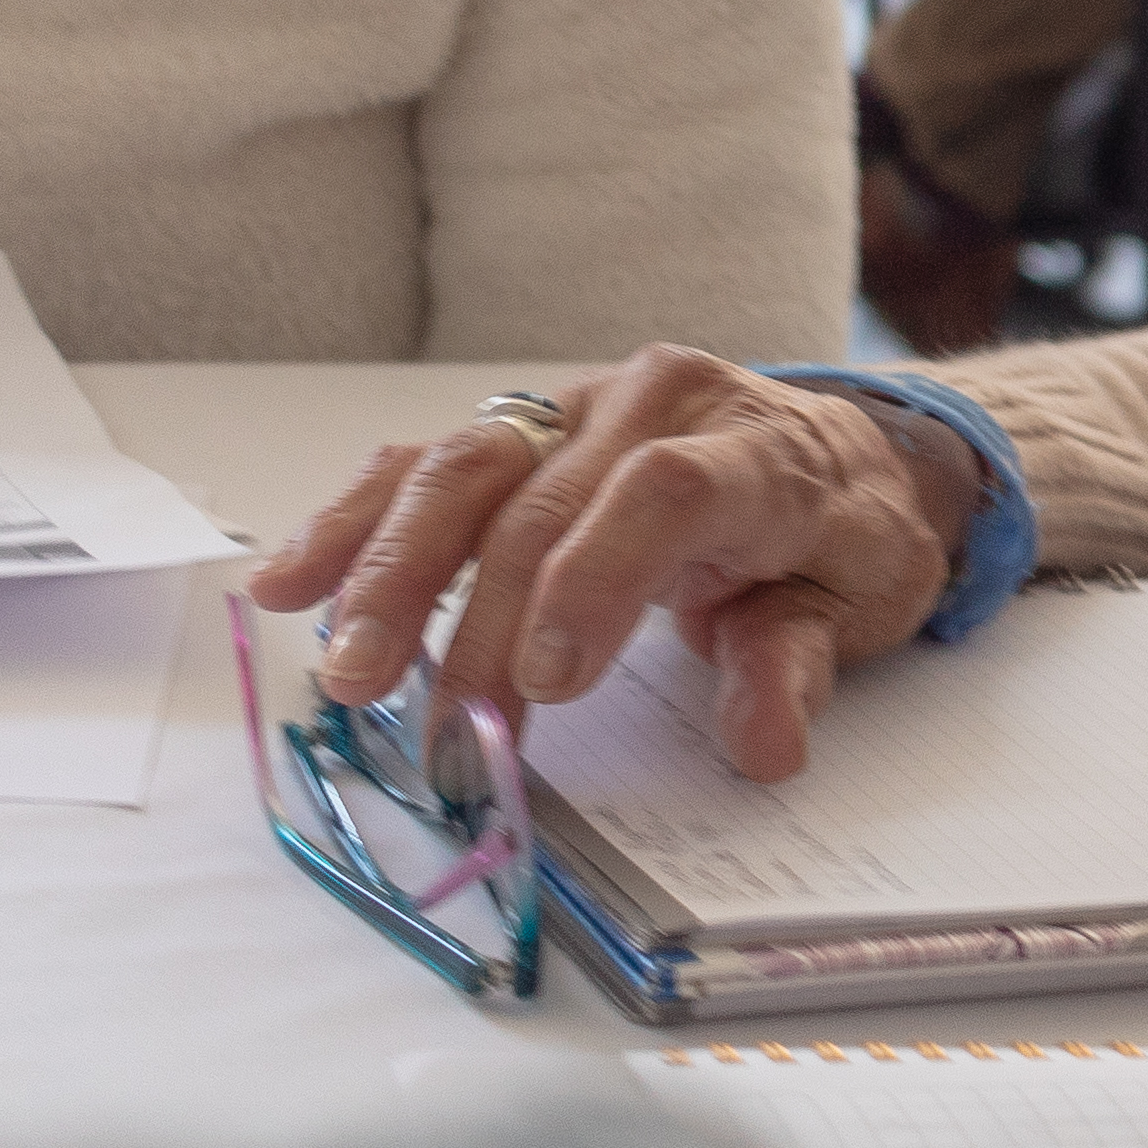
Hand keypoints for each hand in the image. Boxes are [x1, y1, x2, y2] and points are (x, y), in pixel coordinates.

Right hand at [240, 345, 978, 780]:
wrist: (849, 452)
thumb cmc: (846, 535)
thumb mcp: (859, 603)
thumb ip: (796, 664)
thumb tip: (765, 743)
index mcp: (755, 448)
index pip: (661, 492)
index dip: (593, 579)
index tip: (545, 683)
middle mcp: (657, 403)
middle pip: (542, 493)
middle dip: (479, 617)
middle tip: (439, 725)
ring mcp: (581, 405)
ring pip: (463, 468)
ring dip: (391, 571)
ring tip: (346, 667)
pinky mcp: (526, 427)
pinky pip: (426, 464)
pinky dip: (355, 522)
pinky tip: (288, 582)